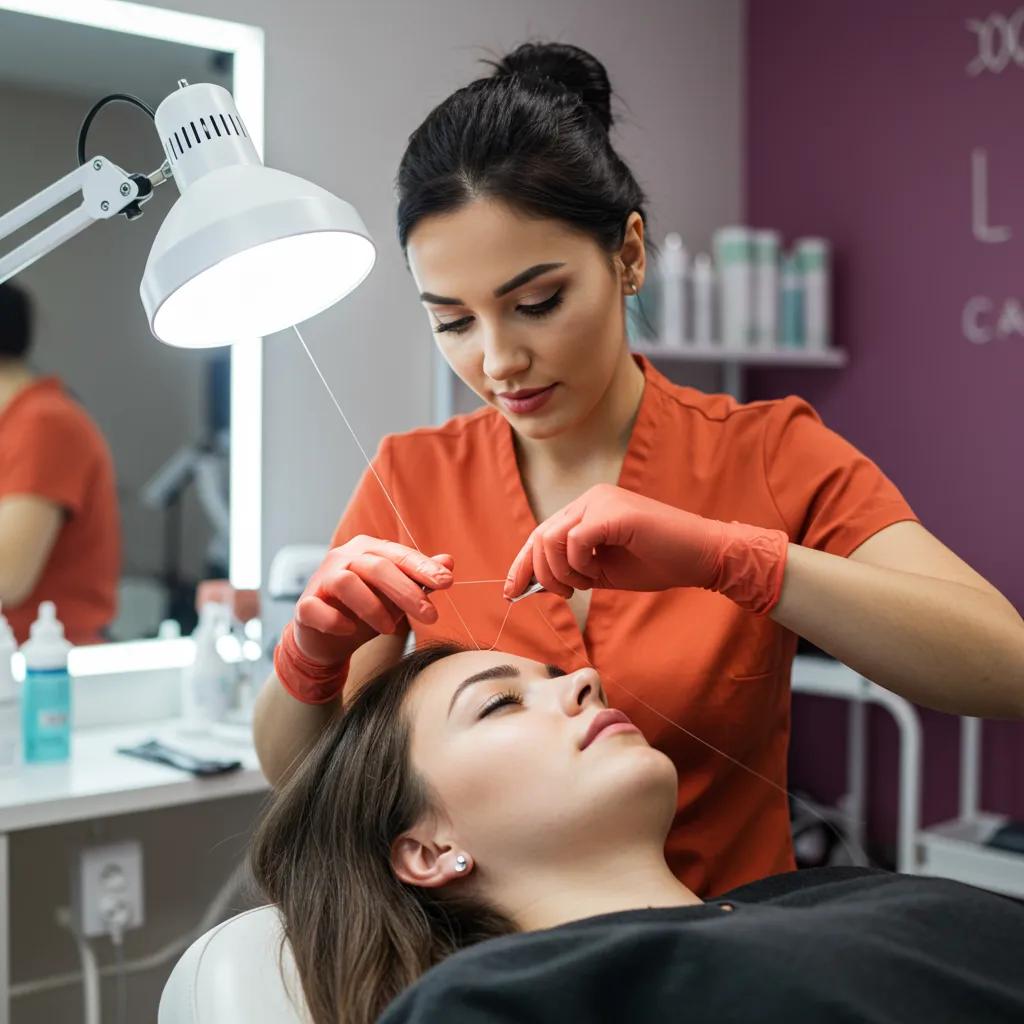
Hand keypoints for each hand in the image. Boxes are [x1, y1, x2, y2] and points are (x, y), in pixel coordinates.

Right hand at [275, 536, 452, 702]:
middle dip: (406, 591)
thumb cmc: (365, 610)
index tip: (447, 582)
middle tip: (430, 615)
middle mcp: (344, 558)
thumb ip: (419, 578)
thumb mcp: (397, 596)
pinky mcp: (304, 605)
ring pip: (346, 582)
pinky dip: (335, 619)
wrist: (326, 638)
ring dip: (373, 607)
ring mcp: (321, 580)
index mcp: (368, 550)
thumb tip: (448, 561)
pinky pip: (316, 608)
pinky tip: (350, 630)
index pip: (399, 555)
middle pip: (377, 567)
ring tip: (391, 629)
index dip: (423, 568)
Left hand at [504, 484, 787, 613]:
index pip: (542, 533)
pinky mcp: (614, 511)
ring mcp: (602, 500)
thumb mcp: (604, 571)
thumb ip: (571, 571)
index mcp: (588, 508)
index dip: (523, 563)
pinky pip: (575, 541)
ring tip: (585, 584)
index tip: (512, 590)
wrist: (703, 556)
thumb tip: (531, 584)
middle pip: (540, 535)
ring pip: (551, 538)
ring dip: (561, 572)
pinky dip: (579, 564)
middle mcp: (591, 497)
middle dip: (540, 573)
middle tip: (566, 594)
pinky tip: (596, 573)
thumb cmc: (659, 563)